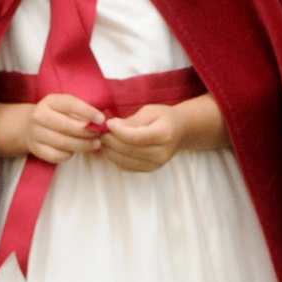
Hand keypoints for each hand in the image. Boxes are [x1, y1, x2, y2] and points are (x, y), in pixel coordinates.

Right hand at [0, 90, 102, 163]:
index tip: (101, 119)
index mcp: (50, 101)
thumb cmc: (57, 114)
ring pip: (63, 143)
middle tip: (100, 135)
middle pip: (67, 126)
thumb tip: (102, 121)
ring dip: (82, 145)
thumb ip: (81, 111)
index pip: (70, 104)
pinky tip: (76, 151)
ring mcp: (35, 133)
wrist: (30, 126)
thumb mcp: (65, 106)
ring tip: (95, 144)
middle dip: (87, 132)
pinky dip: (69, 155)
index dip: (87, 112)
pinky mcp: (35, 148)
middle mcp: (39, 115)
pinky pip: (56, 155)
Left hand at [101, 93, 225, 170]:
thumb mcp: (151, 111)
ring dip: (109, 150)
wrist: (180, 132)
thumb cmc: (164, 117)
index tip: (107, 123)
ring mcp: (156, 164)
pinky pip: (126, 167)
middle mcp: (161, 153)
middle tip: (100, 131)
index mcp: (164, 134)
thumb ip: (132, 120)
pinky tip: (109, 148)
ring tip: (103, 139)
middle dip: (110, 141)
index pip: (136, 137)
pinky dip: (114, 158)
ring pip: (125, 161)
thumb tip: (112, 126)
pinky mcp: (149, 170)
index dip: (118, 131)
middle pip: (128, 150)